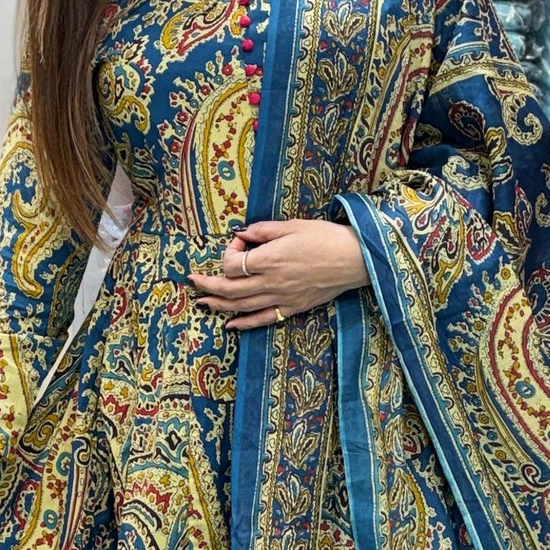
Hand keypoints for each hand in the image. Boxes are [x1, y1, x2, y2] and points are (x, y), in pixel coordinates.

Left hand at [188, 219, 368, 331]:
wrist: (355, 259)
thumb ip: (264, 230)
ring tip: (203, 302)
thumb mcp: (293, 225)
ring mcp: (282, 298)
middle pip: (230, 289)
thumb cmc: (326, 237)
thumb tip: (243, 233)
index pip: (233, 263)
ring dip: (219, 305)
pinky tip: (231, 324)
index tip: (240, 241)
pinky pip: (263, 319)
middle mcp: (272, 282)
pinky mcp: (293, 307)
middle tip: (194, 282)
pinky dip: (245, 323)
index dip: (229, 252)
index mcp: (270, 258)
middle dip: (208, 285)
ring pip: (241, 306)